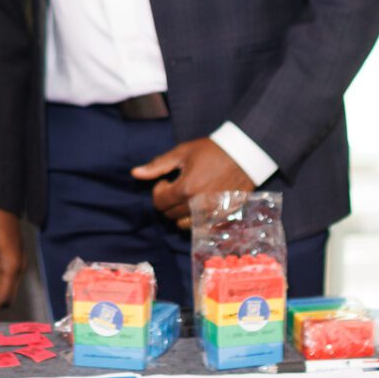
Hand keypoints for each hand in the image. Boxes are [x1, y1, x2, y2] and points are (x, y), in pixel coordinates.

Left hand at [131, 136, 254, 226]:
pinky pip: (201, 227)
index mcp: (186, 188)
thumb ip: (158, 165)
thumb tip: (135, 173)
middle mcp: (197, 205)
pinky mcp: (223, 216)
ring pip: (184, 224)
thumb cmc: (211, 150)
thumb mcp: (182, 153)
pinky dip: (196, 219)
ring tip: (188, 196)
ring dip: (180, 212)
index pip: (159, 203)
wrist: (244, 153)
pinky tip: (200, 203)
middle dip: (168, 201)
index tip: (167, 180)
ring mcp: (212, 213)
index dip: (159, 190)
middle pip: (170, 214)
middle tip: (177, 186)